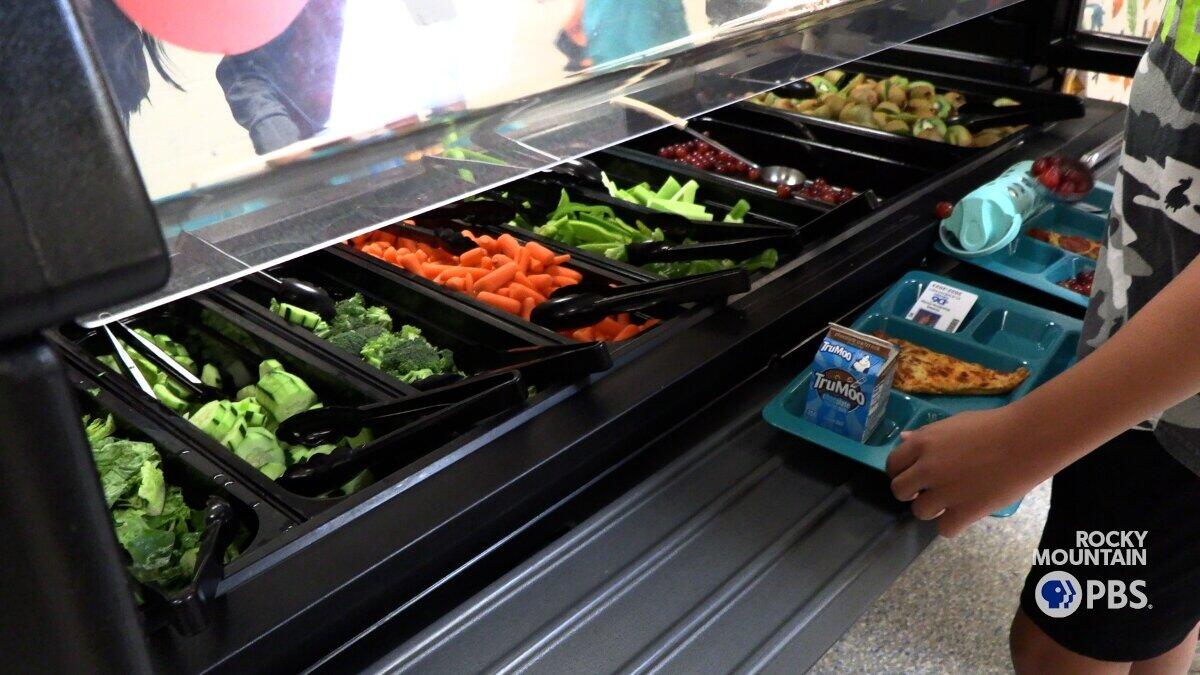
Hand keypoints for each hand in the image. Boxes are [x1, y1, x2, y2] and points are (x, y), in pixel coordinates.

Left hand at [885, 405, 1054, 536]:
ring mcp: (945, 491)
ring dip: (932, 509)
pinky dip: (952, 525)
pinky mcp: (966, 511)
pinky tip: (964, 514)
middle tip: (931, 490)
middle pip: (899, 491)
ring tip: (951, 501)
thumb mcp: (953, 423)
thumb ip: (926, 436)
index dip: (902, 472)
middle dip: (912, 492)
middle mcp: (927, 468)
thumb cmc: (993, 426)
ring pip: (919, 512)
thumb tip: (903, 439)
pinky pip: (944, 529)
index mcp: (922, 443)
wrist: (1027, 440)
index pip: (892, 465)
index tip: (915, 476)